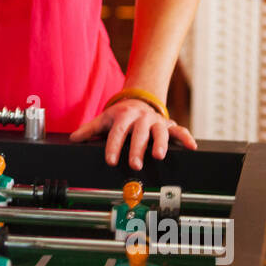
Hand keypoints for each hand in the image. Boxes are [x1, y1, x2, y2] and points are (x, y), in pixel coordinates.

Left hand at [70, 98, 196, 169]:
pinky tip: (192, 147)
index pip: (118, 132)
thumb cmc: (121, 115)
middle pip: (139, 134)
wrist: (140, 99)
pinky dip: (186, 137)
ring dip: (161, 143)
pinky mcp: (169, 124)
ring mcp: (156, 121)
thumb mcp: (104, 119)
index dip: (114, 147)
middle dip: (137, 149)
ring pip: (160, 131)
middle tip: (135, 165)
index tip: (111, 161)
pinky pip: (179, 130)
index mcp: (124, 116)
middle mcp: (141, 118)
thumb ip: (89, 130)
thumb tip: (73, 139)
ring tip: (159, 156)